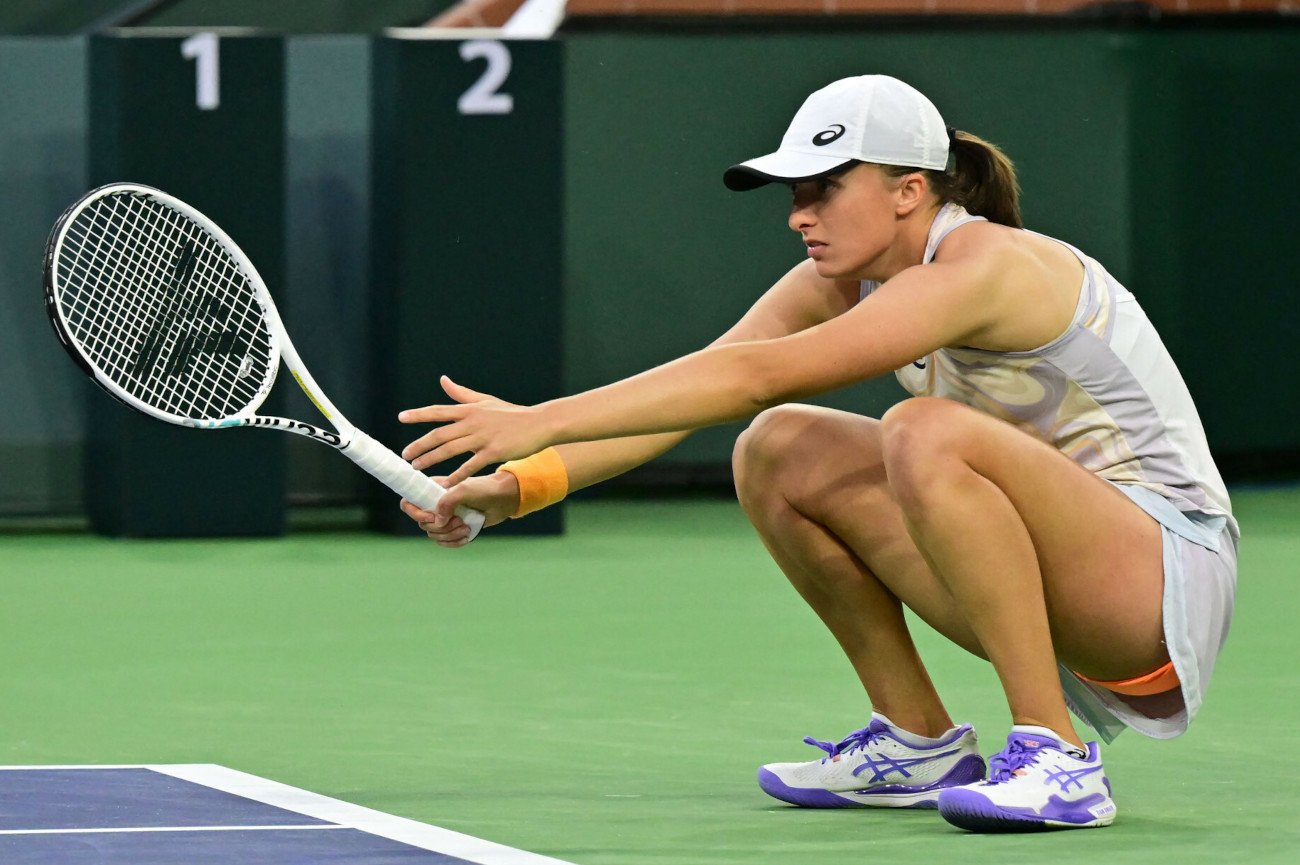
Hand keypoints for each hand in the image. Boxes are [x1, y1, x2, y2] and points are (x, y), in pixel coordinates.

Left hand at [400, 376, 553, 485]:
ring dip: (431, 459)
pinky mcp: (494, 451)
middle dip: (419, 445)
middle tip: (405, 455)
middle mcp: (473, 422)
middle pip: (439, 434)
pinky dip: (457, 475)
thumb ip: (461, 394)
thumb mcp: (485, 400)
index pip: (438, 411)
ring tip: (416, 468)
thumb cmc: (512, 413)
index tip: (401, 418)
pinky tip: (446, 483)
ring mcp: (483, 437)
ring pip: (450, 449)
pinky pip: (471, 465)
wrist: (539, 423)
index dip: (418, 415)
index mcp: (469, 409)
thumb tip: (443, 380)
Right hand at [400, 471, 519, 546]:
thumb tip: (438, 522)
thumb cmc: (484, 489)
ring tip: (466, 527)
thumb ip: (447, 502)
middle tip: (458, 521)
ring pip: (434, 535)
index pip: (408, 503)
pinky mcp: (455, 529)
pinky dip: (454, 542)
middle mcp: (435, 504)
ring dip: (449, 535)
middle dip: (440, 527)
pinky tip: (467, 536)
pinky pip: (445, 542)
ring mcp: (445, 518)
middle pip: (422, 524)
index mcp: (432, 491)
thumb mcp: (464, 490)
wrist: (503, 499)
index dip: (415, 513)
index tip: (431, 517)